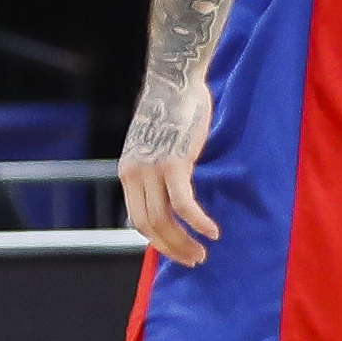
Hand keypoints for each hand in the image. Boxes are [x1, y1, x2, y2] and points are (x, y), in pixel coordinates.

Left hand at [120, 74, 220, 264]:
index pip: (138, 220)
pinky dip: (198, 223)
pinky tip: (213, 232)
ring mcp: (152, 170)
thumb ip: (157, 170)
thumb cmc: (169, 111)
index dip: (158, 241)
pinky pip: (184, 204)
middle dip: (172, 248)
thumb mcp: (154, 145)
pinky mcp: (173, 164)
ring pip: (165, 220)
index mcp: (128, 172)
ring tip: (203, 252)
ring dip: (184, 242)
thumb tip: (172, 193)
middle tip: (194, 260)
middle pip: (149, 226)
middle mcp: (134, 174)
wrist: (172, 80)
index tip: (178, 250)